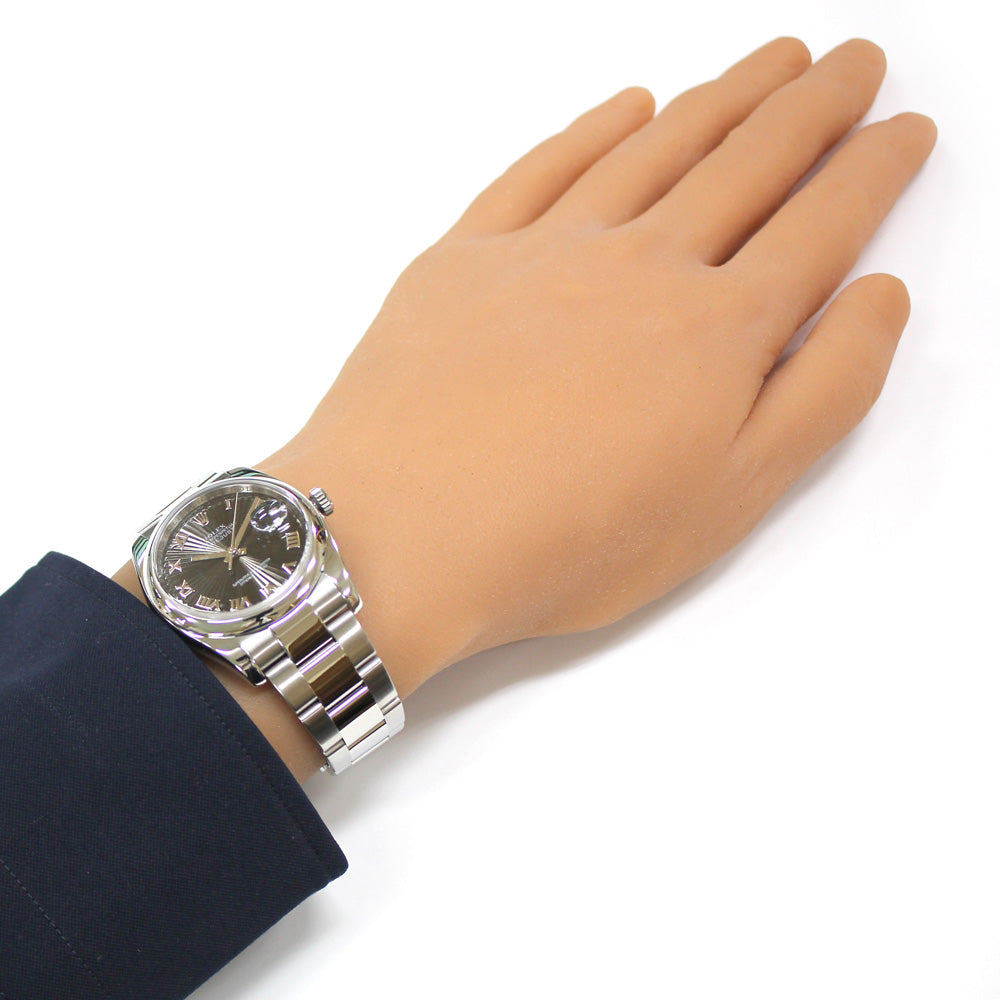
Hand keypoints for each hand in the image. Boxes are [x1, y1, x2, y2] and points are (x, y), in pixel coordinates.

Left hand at [262, 38, 934, 702]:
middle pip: (748, 164)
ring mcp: (548, 251)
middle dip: (813, 106)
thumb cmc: (568, 541)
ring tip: (772, 61)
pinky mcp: (466, 256)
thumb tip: (877, 296)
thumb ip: (822, 393)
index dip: (873, 170)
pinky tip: (630, 105)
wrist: (401, 535)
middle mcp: (640, 267)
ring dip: (723, 97)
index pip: (820, 225)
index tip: (904, 129)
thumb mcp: (730, 499)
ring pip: (657, 148)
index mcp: (715, 332)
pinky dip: (597, 126)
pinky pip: (545, 166)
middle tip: (854, 62)